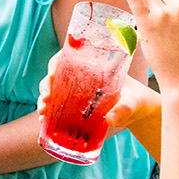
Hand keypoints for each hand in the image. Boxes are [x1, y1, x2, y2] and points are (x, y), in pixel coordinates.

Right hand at [36, 60, 157, 131]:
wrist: (137, 112)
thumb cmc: (136, 100)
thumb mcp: (132, 103)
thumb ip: (123, 109)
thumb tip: (110, 119)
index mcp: (93, 65)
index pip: (68, 57)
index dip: (55, 63)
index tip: (52, 74)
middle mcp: (81, 76)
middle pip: (56, 74)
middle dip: (46, 86)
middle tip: (46, 99)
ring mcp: (75, 91)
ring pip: (52, 90)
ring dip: (44, 101)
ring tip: (42, 114)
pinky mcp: (74, 105)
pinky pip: (56, 106)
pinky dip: (48, 113)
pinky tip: (43, 122)